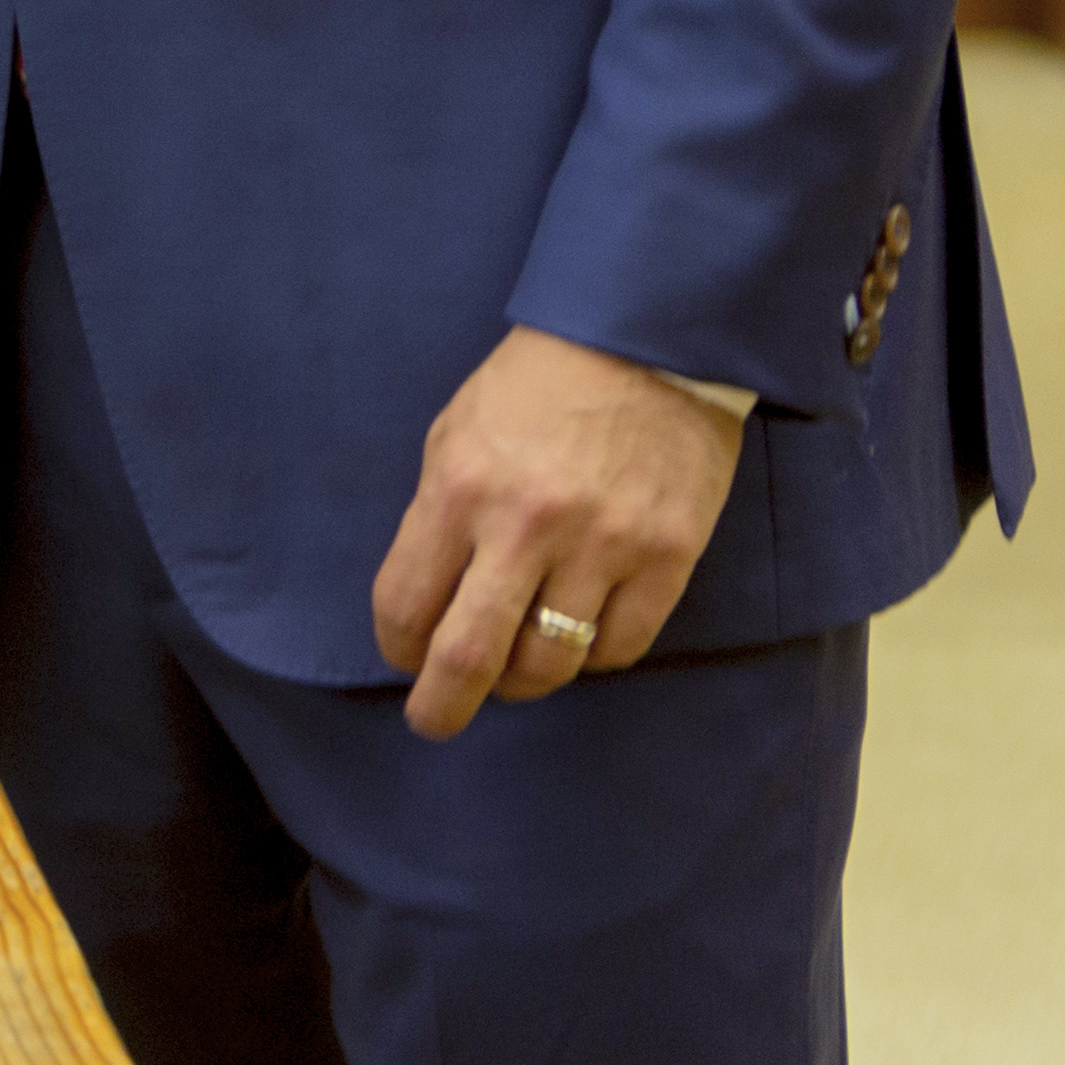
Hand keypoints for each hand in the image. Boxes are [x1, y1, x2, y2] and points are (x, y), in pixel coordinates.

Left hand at [369, 325, 743, 740]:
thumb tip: (424, 602)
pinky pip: (621, 647)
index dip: (397, 646)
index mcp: (458, 489)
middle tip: (433, 721)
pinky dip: (591, 658)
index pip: (406, 603)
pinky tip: (577, 642)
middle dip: (442, 705)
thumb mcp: (455, 434)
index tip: (402, 658)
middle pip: (470, 655)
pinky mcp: (668, 558)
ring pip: (550, 664)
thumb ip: (438, 517)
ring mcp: (602, 546)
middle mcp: (525, 526)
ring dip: (521, 684)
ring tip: (511, 676)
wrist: (643, 342)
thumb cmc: (533, 387)